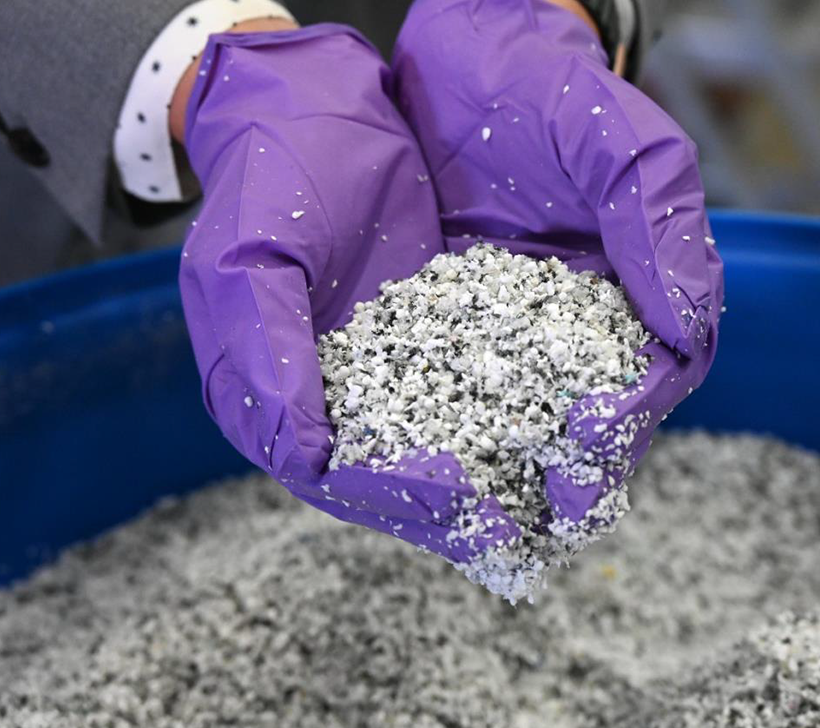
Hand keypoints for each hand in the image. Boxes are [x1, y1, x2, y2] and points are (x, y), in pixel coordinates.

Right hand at [178, 26, 517, 561]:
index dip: (403, 496)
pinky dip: (521, 412)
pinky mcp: (434, 339)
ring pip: (447, 446)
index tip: (471, 500)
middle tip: (540, 523)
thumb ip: (265, 352)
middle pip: (401, 484)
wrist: (309, 111)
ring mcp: (386, 374)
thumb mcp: (247, 260)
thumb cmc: (265, 180)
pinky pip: (479, 390)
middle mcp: (331, 404)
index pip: (340, 478)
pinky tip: (572, 418)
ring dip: (504, 473)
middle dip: (470, 507)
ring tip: (566, 488)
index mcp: (273, 401)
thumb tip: (306, 455)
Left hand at [392, 0, 724, 521]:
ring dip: (486, 479)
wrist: (468, 56)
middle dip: (554, 480)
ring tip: (457, 513)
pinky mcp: (434, 330)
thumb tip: (690, 329)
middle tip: (523, 522)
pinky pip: (431, 394)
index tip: (594, 437)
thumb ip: (661, 230)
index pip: (644, 384)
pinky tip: (399, 459)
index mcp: (628, 305)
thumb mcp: (625, 147)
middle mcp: (567, 336)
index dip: (625, 420)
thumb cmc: (558, 97)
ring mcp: (500, 339)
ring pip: (504, 428)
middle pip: (576, 430)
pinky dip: (422, 433)